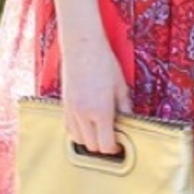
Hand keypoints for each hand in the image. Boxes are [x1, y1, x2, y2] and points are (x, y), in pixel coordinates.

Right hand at [60, 35, 131, 154]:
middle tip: (113, 137)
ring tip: (100, 130)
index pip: (105, 145)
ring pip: (78, 139)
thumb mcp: (121, 86)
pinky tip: (87, 122)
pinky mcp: (64, 104)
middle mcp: (83, 115)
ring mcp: (71, 110)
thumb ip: (125, 108)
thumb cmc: (104, 62)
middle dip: (103, 146)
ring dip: (89, 140)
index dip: (115, 147)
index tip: (121, 143)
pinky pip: (69, 127)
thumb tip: (129, 122)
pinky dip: (78, 130)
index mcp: (101, 111)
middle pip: (91, 146)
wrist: (82, 46)